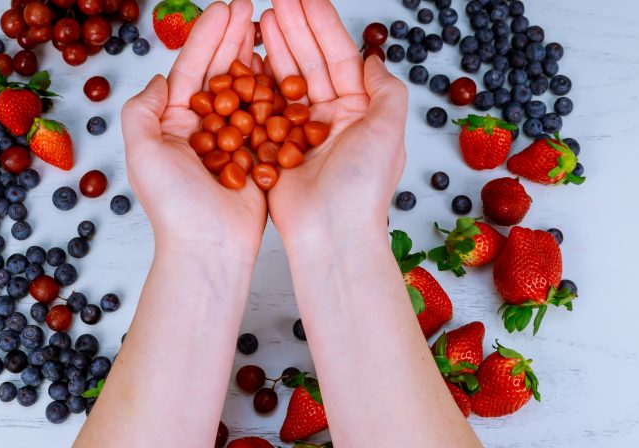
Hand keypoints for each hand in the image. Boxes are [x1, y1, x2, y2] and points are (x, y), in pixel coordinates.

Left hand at [121, 0, 265, 260]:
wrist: (209, 248)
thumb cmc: (173, 207)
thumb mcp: (143, 153)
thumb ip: (142, 112)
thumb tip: (157, 79)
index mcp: (173, 124)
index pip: (191, 70)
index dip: (207, 38)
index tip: (225, 9)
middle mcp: (202, 129)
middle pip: (219, 73)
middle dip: (233, 39)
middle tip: (250, 7)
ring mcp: (232, 141)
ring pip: (246, 91)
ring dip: (255, 57)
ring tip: (267, 28)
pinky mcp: (257, 156)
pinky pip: (267, 118)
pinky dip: (274, 92)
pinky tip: (283, 68)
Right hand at [260, 0, 408, 249]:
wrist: (331, 233)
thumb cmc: (362, 186)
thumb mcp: (388, 130)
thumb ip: (386, 90)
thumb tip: (375, 59)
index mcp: (359, 111)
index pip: (339, 58)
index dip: (321, 26)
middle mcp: (331, 119)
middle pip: (310, 64)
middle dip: (294, 30)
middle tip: (276, 1)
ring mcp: (301, 133)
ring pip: (286, 82)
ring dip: (276, 49)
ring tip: (262, 19)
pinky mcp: (275, 149)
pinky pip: (266, 109)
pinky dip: (257, 83)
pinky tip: (249, 58)